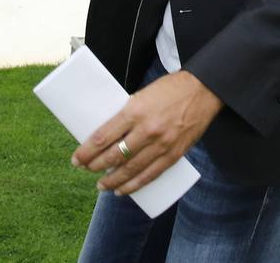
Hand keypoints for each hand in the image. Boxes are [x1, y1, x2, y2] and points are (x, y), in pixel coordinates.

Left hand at [72, 70, 222, 195]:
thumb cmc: (169, 89)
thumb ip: (127, 114)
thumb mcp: (141, 95)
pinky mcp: (174, 154)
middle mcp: (146, 129)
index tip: (76, 159)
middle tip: (85, 169)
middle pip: (114, 155)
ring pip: (131, 169)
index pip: (103, 137)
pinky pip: (151, 175)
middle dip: (95, 166)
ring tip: (101, 185)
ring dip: (112, 180)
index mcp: (134, 110)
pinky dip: (135, 185)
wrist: (203, 90)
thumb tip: (109, 133)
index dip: (87, 151)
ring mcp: (162, 144)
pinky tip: (123, 190)